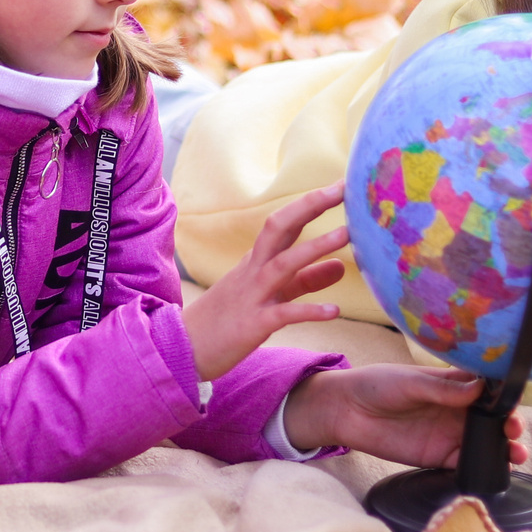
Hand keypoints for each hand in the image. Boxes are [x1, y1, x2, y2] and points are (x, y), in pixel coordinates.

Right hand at [181, 184, 347, 381]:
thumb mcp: (271, 295)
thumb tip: (341, 265)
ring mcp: (252, 296)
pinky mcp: (252, 325)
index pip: (285, 222)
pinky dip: (309, 311)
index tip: (343, 184)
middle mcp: (254, 270)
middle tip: (343, 189)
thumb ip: (306, 280)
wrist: (184, 347)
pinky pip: (283, 314)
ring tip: (347, 235)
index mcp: (256, 260)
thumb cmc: (228, 319)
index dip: (312, 202)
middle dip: (309, 206)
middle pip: (279, 228)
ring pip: (282, 264)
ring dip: (314, 248)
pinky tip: (335, 311)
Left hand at [280, 364, 525, 467]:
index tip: (514, 402)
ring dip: (504, 449)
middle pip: (494, 418)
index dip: (506, 395)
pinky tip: (494, 470)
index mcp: (455, 384)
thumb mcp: (410, 382)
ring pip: (487, 443)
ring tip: (515, 454)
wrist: (347, 411)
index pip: (490, 389)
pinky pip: (467, 464)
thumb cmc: (377, 385)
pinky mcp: (439, 457)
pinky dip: (482, 467)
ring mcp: (451, 434)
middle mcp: (458, 409)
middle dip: (511, 424)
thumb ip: (443, 389)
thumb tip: (479, 389)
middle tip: (514, 430)